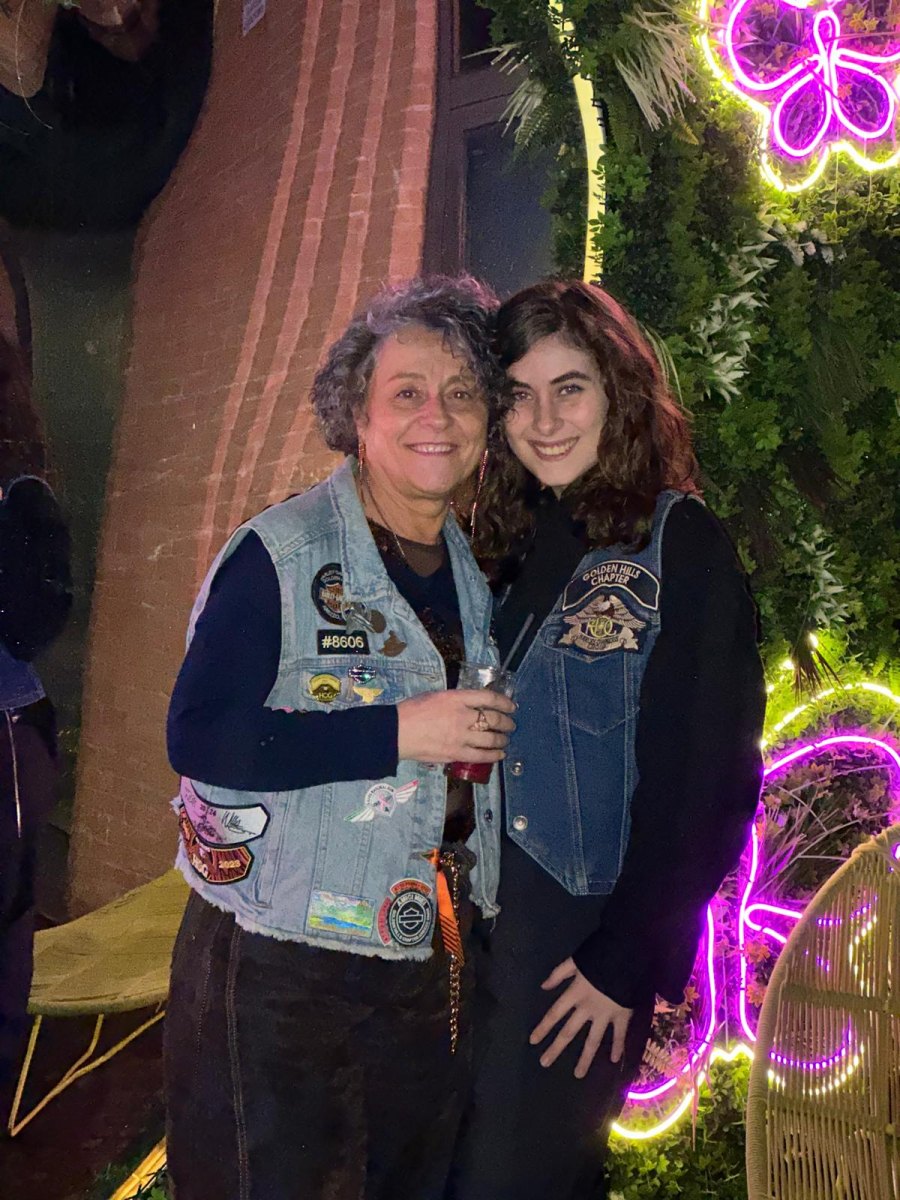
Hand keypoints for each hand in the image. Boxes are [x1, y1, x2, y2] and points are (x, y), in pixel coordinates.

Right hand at [396, 688, 515, 763]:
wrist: (397, 731)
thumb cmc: (412, 710)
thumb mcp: (436, 696)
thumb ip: (456, 700)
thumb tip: (472, 705)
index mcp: (457, 698)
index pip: (488, 698)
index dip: (504, 701)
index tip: (511, 706)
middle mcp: (462, 716)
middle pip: (493, 719)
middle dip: (506, 722)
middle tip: (511, 724)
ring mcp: (461, 737)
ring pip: (491, 739)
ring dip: (502, 739)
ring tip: (506, 739)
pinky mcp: (456, 753)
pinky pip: (481, 756)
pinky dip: (494, 755)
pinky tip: (499, 754)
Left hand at [530, 958, 632, 1078]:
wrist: (627, 957)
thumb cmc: (599, 957)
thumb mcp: (575, 961)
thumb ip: (558, 973)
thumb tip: (543, 986)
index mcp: (574, 994)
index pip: (554, 1013)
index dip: (543, 1027)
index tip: (532, 1041)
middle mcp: (587, 1008)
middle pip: (569, 1032)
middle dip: (556, 1048)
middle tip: (544, 1063)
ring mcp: (605, 1015)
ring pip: (593, 1040)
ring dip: (585, 1058)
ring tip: (578, 1075)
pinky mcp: (622, 1016)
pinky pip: (619, 1034)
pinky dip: (617, 1046)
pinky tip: (613, 1060)